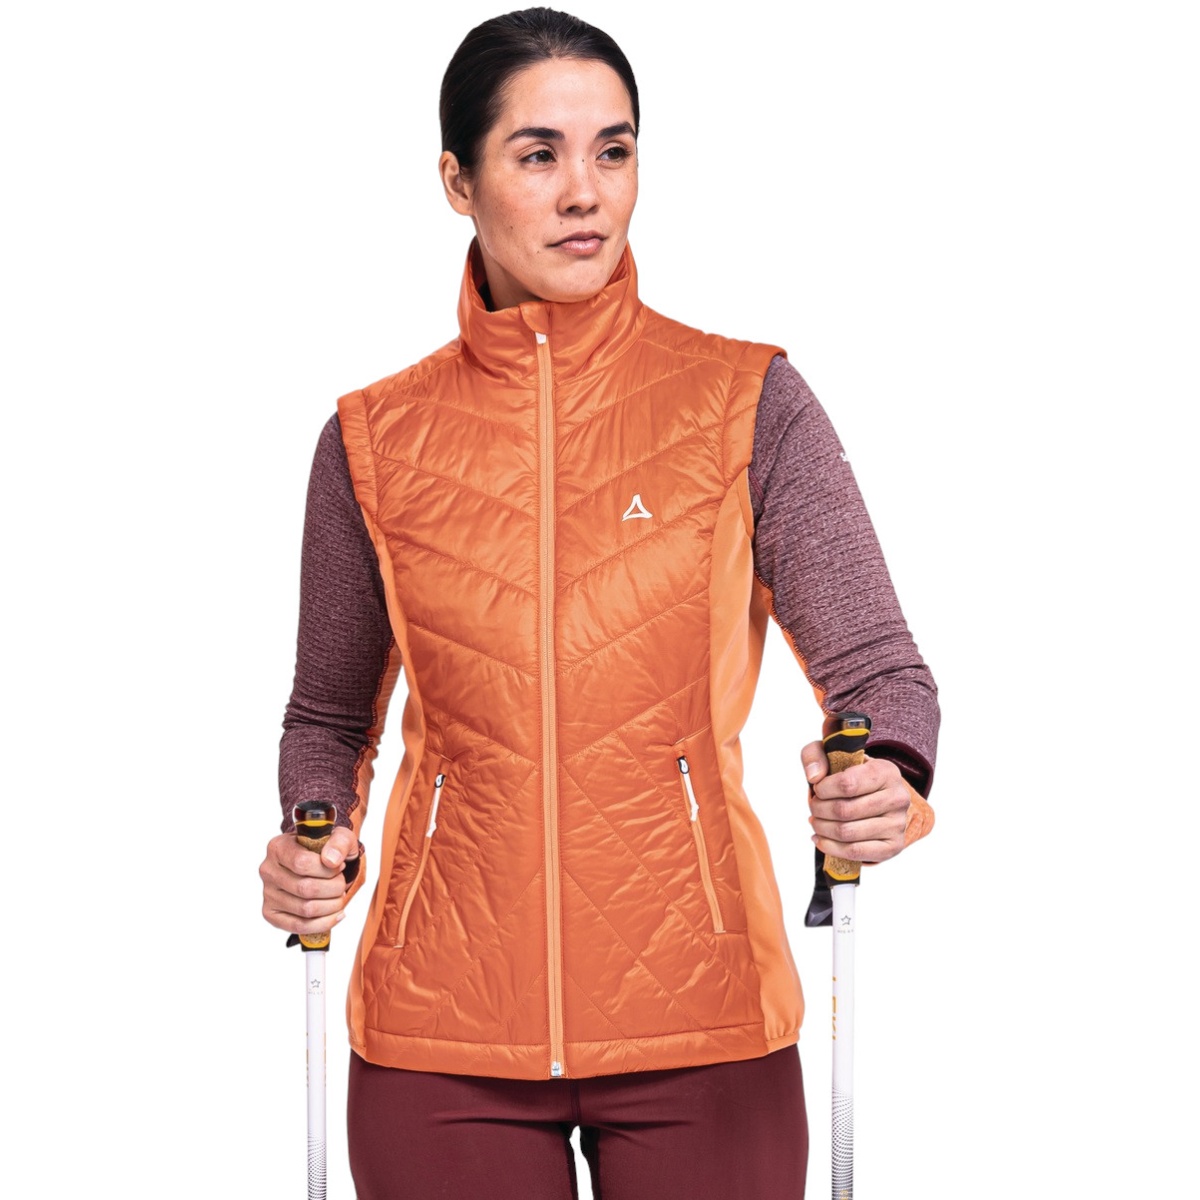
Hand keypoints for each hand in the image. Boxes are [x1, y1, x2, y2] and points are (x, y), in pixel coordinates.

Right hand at [259, 824, 359, 935]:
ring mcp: (268, 894)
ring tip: (339, 896)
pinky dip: (323, 923)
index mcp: (278, 847)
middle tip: (342, 883)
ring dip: (332, 906)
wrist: (320, 861)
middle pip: (305, 888)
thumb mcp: (339, 837)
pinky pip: (299, 926)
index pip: (302, 863)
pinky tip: (336, 914)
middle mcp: (268, 871)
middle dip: (333, 888)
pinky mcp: (271, 914)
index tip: (340, 867)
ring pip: (305, 909)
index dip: (327, 870)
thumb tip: (331, 861)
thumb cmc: (327, 849)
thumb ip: (339, 842)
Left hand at [801, 742, 909, 863]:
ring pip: (847, 833)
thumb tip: (813, 777)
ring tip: (816, 821)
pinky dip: (831, 848)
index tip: (818, 789)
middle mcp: (898, 798)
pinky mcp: (893, 846)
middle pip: (844, 811)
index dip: (824, 789)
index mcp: (886, 771)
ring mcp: (897, 824)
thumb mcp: (832, 754)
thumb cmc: (852, 775)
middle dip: (819, 810)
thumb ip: (815, 755)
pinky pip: (856, 852)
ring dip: (822, 828)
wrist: (876, 795)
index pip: (847, 784)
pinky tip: (820, 838)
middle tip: (813, 807)